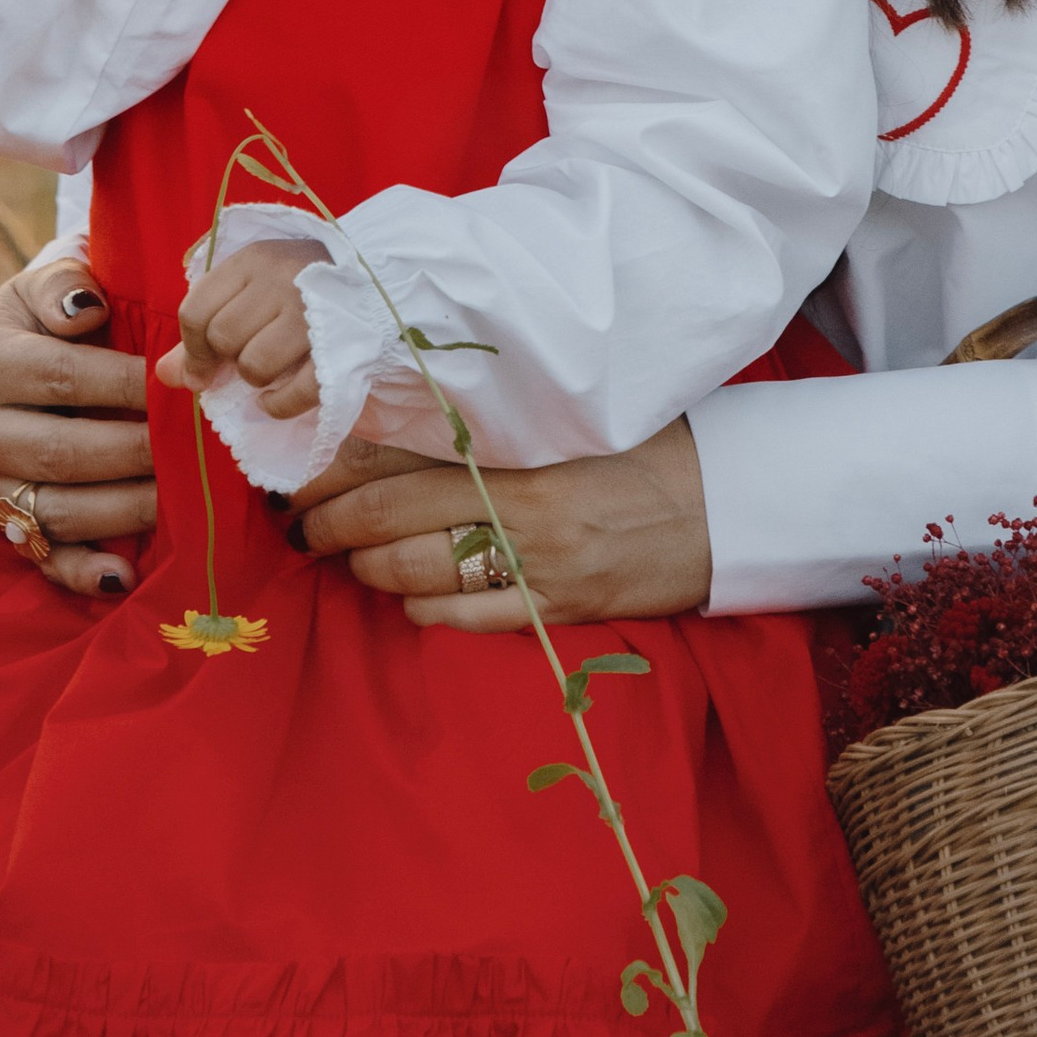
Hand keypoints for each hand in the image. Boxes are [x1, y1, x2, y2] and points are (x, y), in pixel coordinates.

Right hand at [0, 247, 156, 597]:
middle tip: (201, 449)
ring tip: (187, 497)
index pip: (60, 377)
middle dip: (139, 451)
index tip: (185, 386)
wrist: (12, 363)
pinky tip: (124, 574)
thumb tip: (87, 310)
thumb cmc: (45, 321)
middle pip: (63, 452)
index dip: (127, 383)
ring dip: (129, 508)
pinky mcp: (5, 527)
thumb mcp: (46, 286)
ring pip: (60, 510)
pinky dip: (83, 572)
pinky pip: (44, 558)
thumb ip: (64, 285)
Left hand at [155, 236, 321, 415]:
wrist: (373, 277)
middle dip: (227, 359)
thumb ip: (204, 326)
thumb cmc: (297, 283)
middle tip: (244, 359)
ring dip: (255, 379)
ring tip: (270, 368)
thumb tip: (166, 374)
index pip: (195, 311)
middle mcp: (281, 280)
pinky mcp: (339, 348)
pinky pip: (294, 394)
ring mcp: (313, 313)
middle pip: (222, 338)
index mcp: (254, 259)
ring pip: (254, 366)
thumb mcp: (249, 287)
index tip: (203, 367)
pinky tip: (277, 399)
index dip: (192, 348)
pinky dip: (278, 406)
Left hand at [291, 420, 712, 629]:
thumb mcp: (573, 418)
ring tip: (347, 562)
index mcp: (519, 444)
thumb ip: (500, 421)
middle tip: (303, 524)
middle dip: (334, 523)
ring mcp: (540, 561)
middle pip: (392, 514)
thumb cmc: (653, 446)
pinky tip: (408, 602)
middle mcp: (520, 500)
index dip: (340, 466)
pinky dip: (425, 611)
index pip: (402, 451)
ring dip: (369, 569)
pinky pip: (470, 618)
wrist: (733, 501)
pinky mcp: (562, 609)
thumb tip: (414, 418)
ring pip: (420, 571)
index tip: (304, 472)